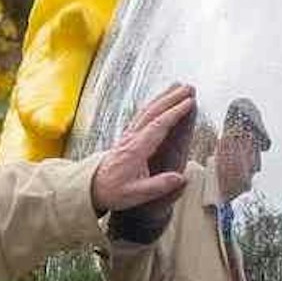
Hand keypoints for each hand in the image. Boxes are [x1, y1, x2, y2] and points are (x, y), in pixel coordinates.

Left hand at [91, 82, 197, 216]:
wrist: (92, 188)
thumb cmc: (113, 191)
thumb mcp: (135, 194)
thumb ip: (159, 186)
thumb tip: (181, 178)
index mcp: (135, 150)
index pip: (158, 126)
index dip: (174, 113)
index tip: (189, 102)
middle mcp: (131, 138)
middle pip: (153, 111)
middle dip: (172, 97)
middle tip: (189, 88)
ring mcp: (128, 135)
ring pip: (147, 110)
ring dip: (163, 96)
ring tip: (178, 86)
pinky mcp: (128, 136)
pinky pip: (142, 115)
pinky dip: (154, 104)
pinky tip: (161, 100)